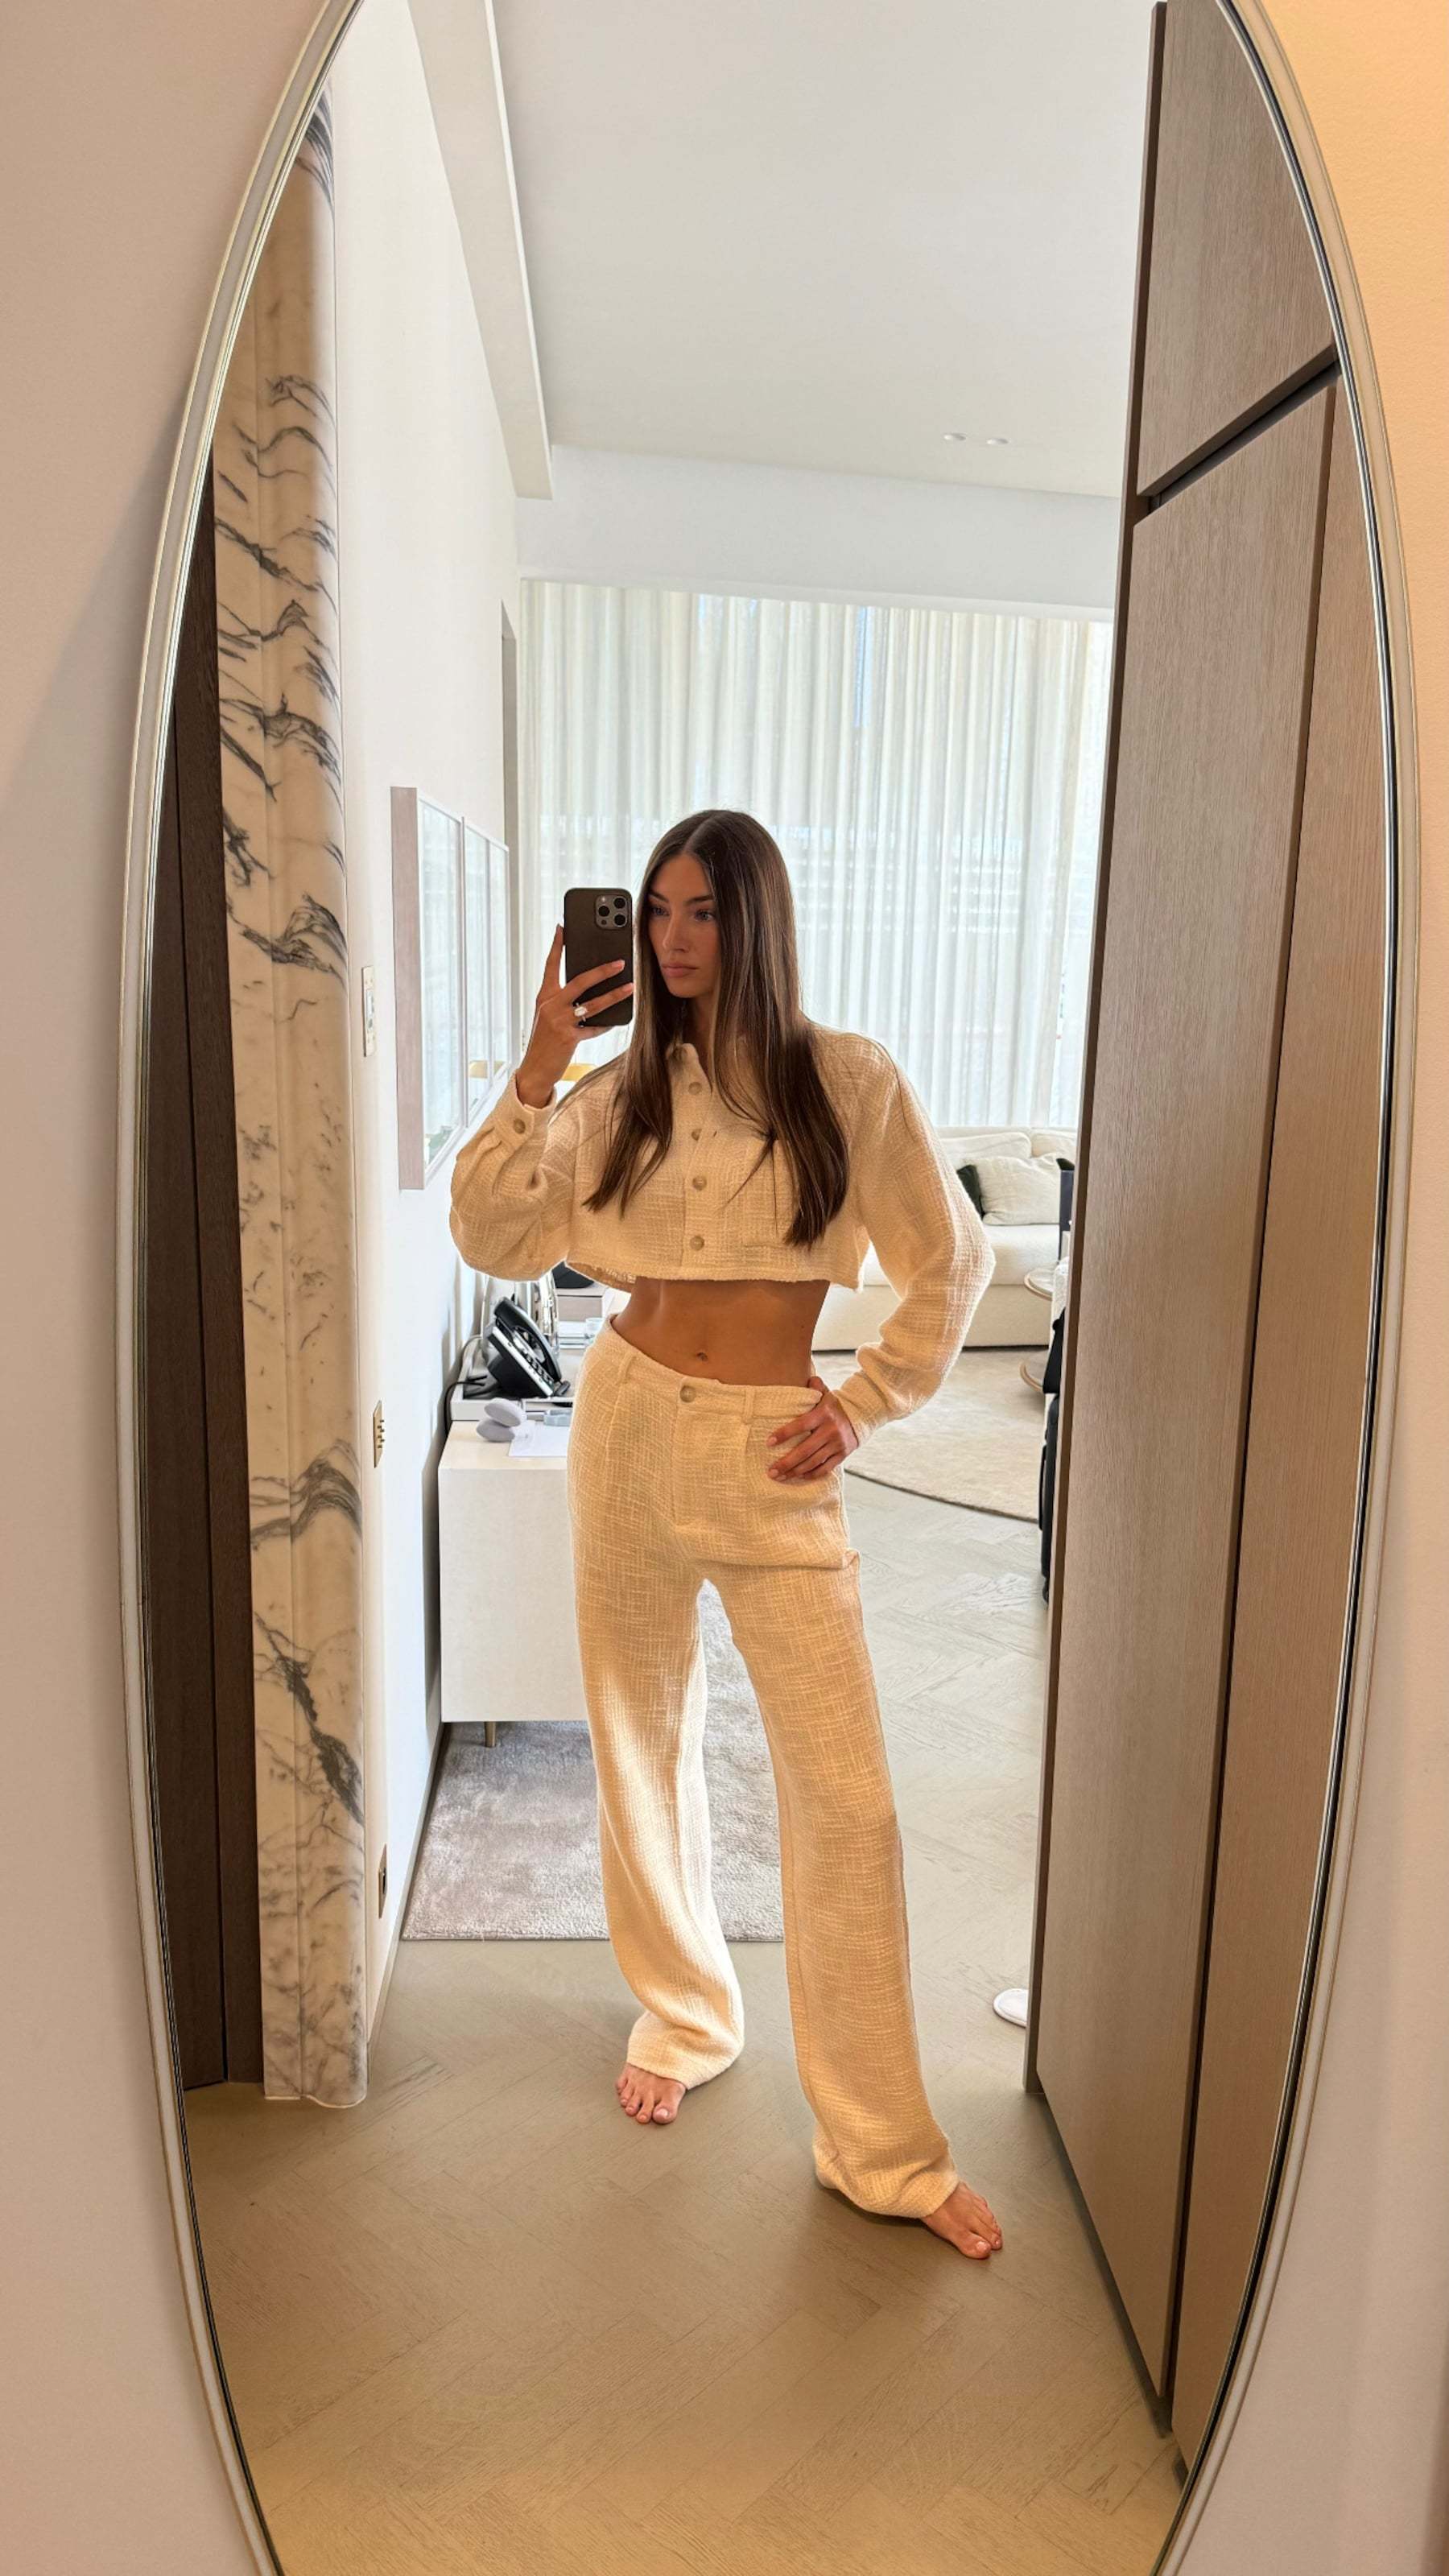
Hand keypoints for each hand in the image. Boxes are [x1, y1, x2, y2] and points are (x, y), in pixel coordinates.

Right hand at [518, 922, 633, 1098]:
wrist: (534, 1069)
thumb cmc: (544, 1040)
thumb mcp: (548, 1016)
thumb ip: (563, 1001)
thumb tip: (588, 989)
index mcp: (543, 996)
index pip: (550, 965)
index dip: (556, 945)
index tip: (562, 927)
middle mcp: (550, 1005)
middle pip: (580, 981)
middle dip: (602, 970)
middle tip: (620, 962)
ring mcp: (559, 1021)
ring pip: (593, 1003)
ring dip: (614, 995)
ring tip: (630, 987)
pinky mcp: (568, 1037)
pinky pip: (594, 1027)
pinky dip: (606, 1024)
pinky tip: (617, 1020)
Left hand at [765, 1377, 860, 1480]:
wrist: (860, 1417)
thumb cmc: (834, 1406)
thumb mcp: (826, 1394)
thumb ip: (816, 1387)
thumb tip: (808, 1378)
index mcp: (824, 1414)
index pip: (801, 1425)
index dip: (785, 1434)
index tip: (769, 1442)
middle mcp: (831, 1430)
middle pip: (805, 1450)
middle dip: (786, 1462)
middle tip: (771, 1470)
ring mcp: (837, 1444)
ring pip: (813, 1462)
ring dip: (795, 1472)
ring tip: (779, 1476)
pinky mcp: (842, 1455)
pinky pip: (825, 1468)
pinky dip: (811, 1474)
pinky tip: (798, 1477)